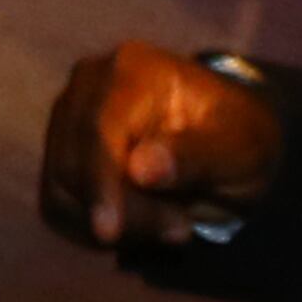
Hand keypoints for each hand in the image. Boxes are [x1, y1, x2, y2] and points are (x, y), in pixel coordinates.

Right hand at [39, 42, 282, 249]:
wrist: (226, 144)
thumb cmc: (239, 140)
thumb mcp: (241, 150)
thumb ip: (196, 156)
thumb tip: (140, 170)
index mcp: (132, 69)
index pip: (98, 129)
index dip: (99, 180)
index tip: (107, 231)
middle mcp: (87, 85)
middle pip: (75, 163)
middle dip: (126, 211)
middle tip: (182, 229)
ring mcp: (67, 115)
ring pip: (62, 187)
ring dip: (118, 221)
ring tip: (171, 222)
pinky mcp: (60, 148)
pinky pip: (59, 200)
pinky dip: (98, 224)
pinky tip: (143, 222)